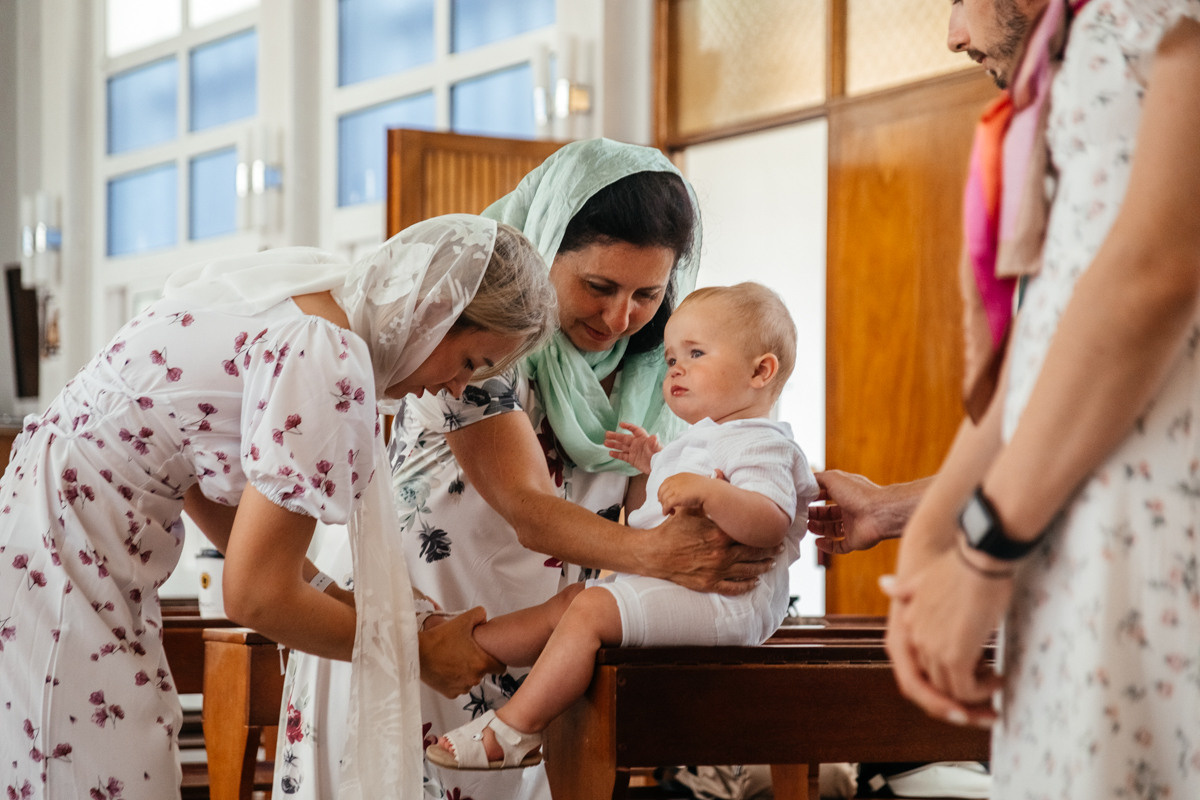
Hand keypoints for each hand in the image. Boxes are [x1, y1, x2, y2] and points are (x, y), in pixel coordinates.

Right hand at [417, 606, 505, 697]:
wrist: (416, 653)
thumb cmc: (439, 638)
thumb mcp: (463, 620)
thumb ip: (480, 614)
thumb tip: (484, 617)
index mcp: (481, 663)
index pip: (501, 668)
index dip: (497, 660)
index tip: (489, 656)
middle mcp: (474, 679)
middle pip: (483, 672)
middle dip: (477, 663)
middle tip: (465, 652)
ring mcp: (461, 688)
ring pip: (470, 680)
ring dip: (465, 672)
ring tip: (454, 659)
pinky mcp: (449, 693)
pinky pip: (457, 687)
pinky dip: (454, 680)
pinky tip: (446, 668)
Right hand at [604, 422, 660, 473]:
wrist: (660, 467)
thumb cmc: (660, 456)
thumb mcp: (658, 448)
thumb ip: (654, 443)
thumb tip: (655, 436)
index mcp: (643, 438)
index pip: (635, 430)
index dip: (629, 426)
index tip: (621, 424)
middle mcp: (637, 444)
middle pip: (625, 438)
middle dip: (616, 436)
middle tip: (607, 434)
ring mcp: (634, 452)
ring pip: (622, 447)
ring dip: (614, 444)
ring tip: (605, 442)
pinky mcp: (632, 459)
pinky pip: (623, 456)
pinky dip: (617, 454)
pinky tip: (610, 452)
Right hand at [648, 509, 778, 595]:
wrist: (654, 553)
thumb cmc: (672, 530)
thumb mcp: (690, 510)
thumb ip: (708, 496)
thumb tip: (718, 474)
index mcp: (719, 535)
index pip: (749, 536)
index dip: (764, 536)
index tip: (774, 533)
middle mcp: (721, 554)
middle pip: (753, 554)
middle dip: (770, 552)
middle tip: (780, 549)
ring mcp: (716, 571)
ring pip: (747, 572)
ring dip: (762, 568)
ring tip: (771, 564)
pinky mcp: (709, 584)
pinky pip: (733, 588)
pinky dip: (746, 586)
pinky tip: (754, 582)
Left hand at [657, 472, 715, 515]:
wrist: (710, 492)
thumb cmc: (705, 489)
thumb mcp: (692, 483)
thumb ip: (684, 485)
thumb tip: (677, 493)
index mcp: (680, 476)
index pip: (665, 483)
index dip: (663, 492)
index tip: (664, 499)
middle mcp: (676, 481)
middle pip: (661, 491)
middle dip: (662, 500)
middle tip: (667, 506)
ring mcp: (675, 489)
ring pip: (663, 499)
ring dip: (664, 506)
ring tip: (670, 511)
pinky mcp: (676, 497)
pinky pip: (666, 505)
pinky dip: (665, 510)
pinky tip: (668, 513)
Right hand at [808, 470, 920, 553]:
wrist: (880, 513)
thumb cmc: (858, 493)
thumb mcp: (833, 478)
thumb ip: (818, 478)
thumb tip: (806, 480)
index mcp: (846, 493)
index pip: (827, 495)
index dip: (814, 497)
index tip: (801, 499)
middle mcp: (850, 509)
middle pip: (828, 514)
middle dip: (815, 514)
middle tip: (802, 515)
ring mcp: (853, 526)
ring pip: (832, 529)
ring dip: (819, 529)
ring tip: (808, 526)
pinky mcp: (855, 541)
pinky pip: (839, 546)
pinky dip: (828, 546)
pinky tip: (818, 542)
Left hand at [884, 543, 1009, 727]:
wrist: (978, 558)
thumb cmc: (961, 566)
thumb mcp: (924, 578)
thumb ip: (905, 589)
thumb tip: (884, 584)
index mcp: (908, 624)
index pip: (920, 664)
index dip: (943, 675)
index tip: (967, 676)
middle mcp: (915, 640)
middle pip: (934, 681)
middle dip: (960, 691)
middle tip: (986, 687)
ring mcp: (933, 649)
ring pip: (950, 690)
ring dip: (974, 692)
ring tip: (994, 680)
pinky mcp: (955, 656)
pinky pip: (965, 690)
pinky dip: (982, 692)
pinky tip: (998, 679)